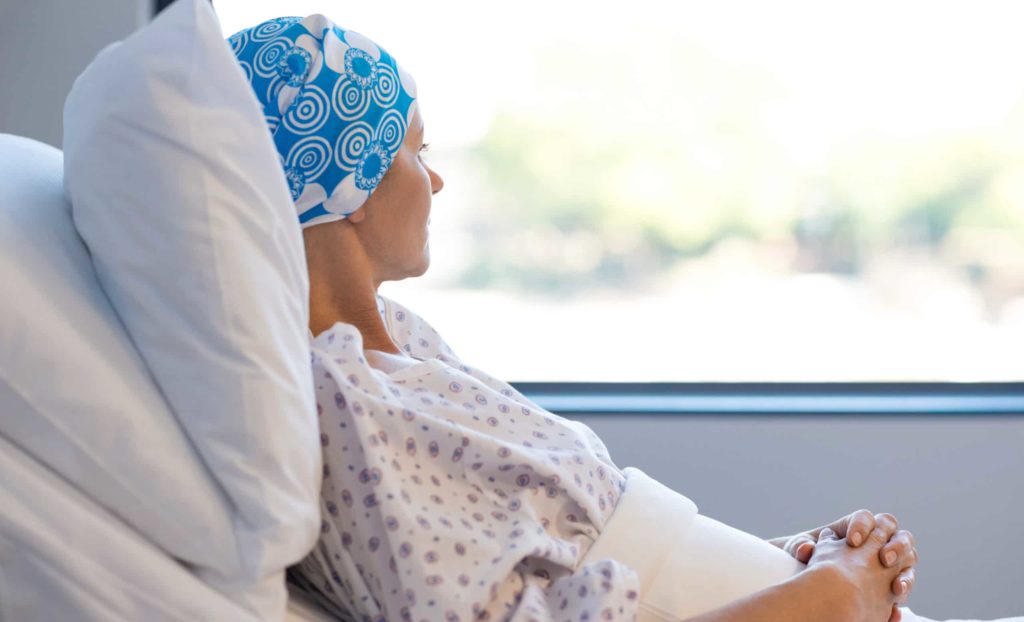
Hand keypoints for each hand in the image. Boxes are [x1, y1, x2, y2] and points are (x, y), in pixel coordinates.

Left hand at [770, 510, 917, 621]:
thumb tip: (805, 549)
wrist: (815, 583)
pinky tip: (894, 608)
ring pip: (909, 559)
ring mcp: (888, 561)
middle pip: (896, 535)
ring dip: (906, 573)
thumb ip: (801, 546)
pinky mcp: (891, 583)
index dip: (862, 527)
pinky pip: (904, 587)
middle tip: (883, 559)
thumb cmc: (808, 559)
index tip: (852, 541)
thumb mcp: (801, 550)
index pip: (866, 518)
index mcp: (855, 526)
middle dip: (895, 545)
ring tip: (896, 588)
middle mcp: (876, 540)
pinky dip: (901, 597)